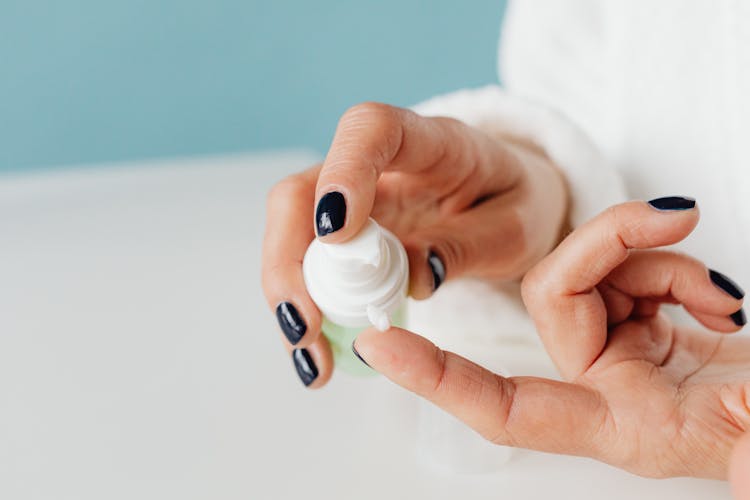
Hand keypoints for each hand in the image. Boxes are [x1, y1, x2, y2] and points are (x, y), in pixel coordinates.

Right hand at [262, 102, 566, 386]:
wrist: (508, 201)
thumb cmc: (513, 204)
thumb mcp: (513, 230)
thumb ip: (464, 247)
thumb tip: (412, 278)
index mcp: (431, 142)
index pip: (372, 129)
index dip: (343, 172)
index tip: (335, 233)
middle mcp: (375, 165)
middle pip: (302, 193)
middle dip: (290, 262)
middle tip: (307, 326)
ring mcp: (352, 199)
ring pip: (292, 234)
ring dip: (289, 296)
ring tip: (313, 358)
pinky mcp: (342, 233)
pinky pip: (306, 266)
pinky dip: (305, 311)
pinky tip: (317, 352)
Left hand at [353, 198, 748, 477]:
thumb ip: (749, 455)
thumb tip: (745, 472)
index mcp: (618, 429)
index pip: (505, 409)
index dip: (440, 381)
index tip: (378, 345)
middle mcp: (605, 389)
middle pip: (552, 296)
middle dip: (608, 244)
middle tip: (679, 217)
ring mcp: (622, 353)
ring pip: (589, 272)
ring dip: (656, 256)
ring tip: (725, 295)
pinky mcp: (644, 324)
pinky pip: (628, 270)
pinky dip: (673, 264)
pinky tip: (716, 298)